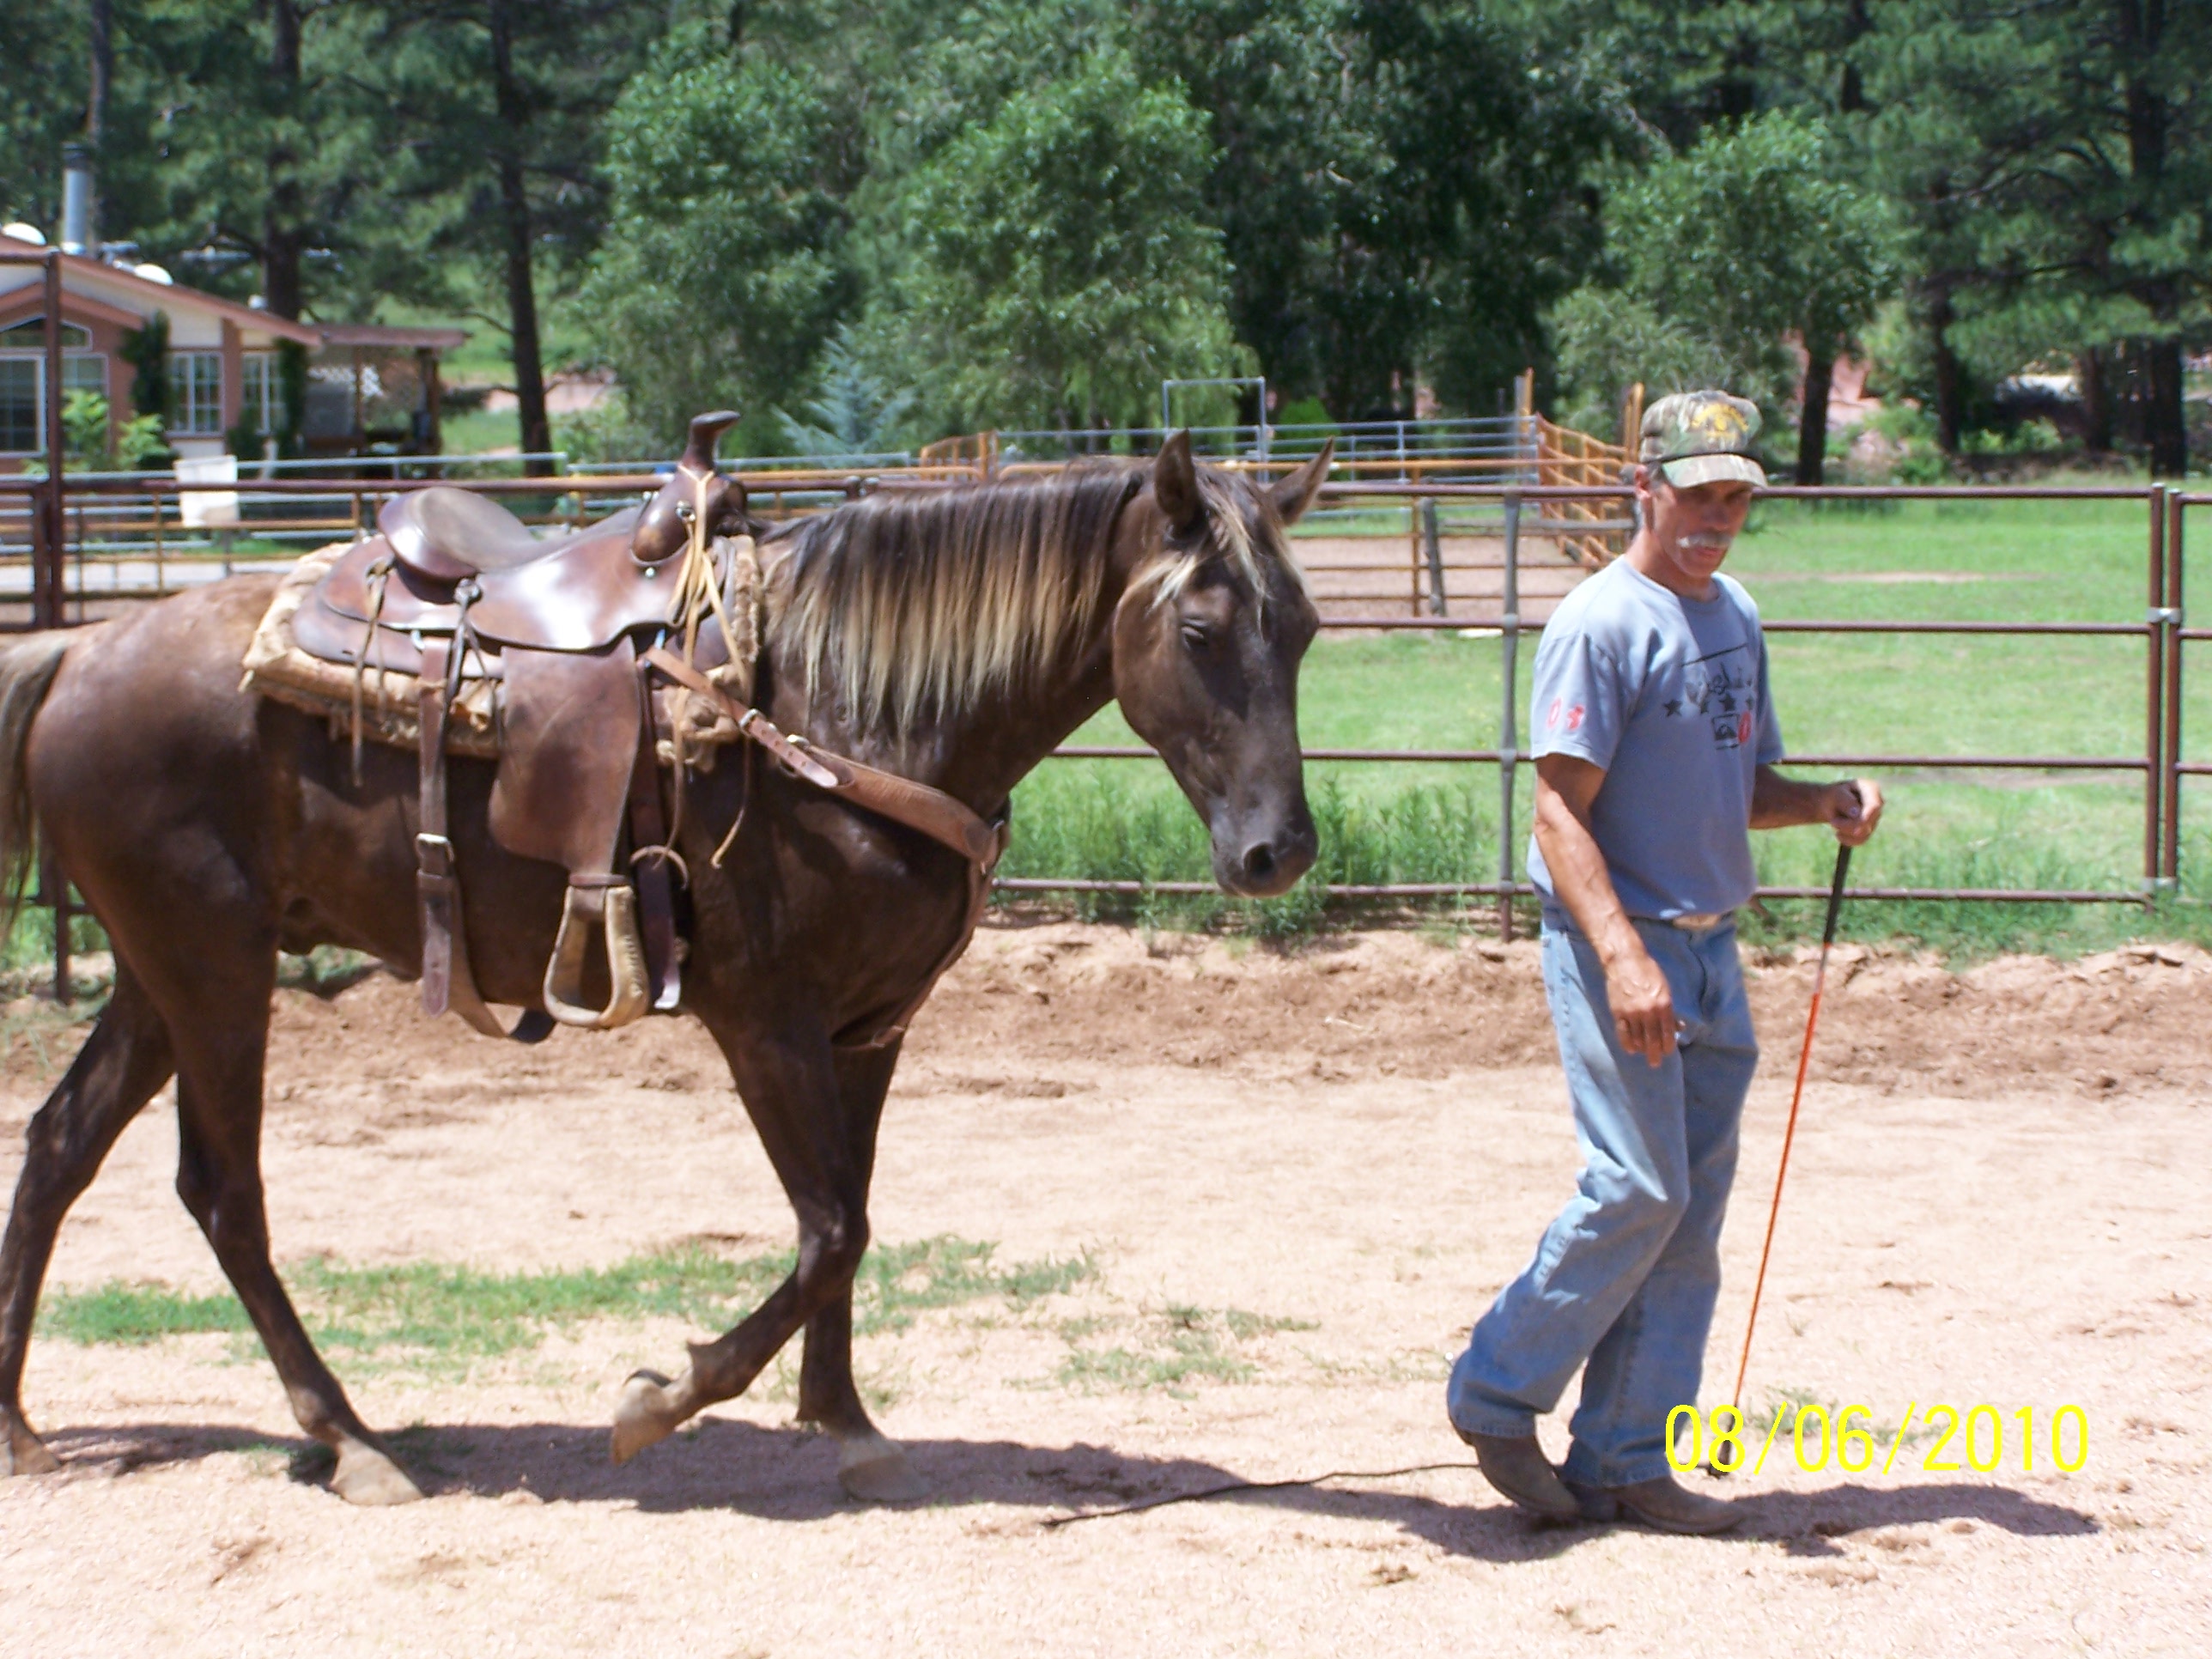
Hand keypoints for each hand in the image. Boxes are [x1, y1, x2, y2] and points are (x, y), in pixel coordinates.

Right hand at [1602, 941, 1675, 1067]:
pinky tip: (1630, 1049)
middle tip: (1655, 1063)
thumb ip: (1670, 1011)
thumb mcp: (1665, 989)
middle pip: (1653, 1040)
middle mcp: (1649, 1011)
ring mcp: (1632, 1012)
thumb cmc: (1649, 972)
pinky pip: (1623, 1033)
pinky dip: (1627, 1043)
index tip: (1667, 1052)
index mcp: (1663, 1005)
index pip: (1667, 1033)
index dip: (1667, 1046)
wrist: (1625, 960)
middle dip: (1655, 1054)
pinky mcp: (1618, 1011)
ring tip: (1643, 1053)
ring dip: (1641, 1048)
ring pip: (1637, 1038)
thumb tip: (1679, 1027)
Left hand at [1827, 779, 1881, 845]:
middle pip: (1868, 821)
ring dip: (1844, 830)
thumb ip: (1845, 801)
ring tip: (1834, 821)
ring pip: (1864, 833)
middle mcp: (1877, 803)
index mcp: (1871, 789)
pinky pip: (1861, 840)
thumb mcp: (1835, 794)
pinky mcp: (1869, 829)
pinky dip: (1847, 840)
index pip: (1874, 806)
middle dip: (1847, 825)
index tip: (1857, 827)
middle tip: (1832, 822)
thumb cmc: (1832, 795)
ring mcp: (1875, 817)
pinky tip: (1838, 834)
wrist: (1829, 803)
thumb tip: (1857, 814)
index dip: (1867, 817)